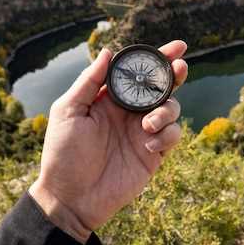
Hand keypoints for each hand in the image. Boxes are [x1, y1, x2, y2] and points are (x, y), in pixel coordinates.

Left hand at [29, 41, 188, 242]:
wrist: (71, 198)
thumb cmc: (63, 154)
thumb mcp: (68, 112)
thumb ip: (89, 82)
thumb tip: (108, 51)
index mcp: (110, 99)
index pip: (137, 73)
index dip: (157, 58)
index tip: (177, 47)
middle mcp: (129, 112)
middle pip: (161, 86)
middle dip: (175, 74)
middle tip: (180, 67)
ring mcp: (143, 133)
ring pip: (171, 108)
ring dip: (167, 110)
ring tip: (149, 125)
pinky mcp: (153, 154)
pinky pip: (173, 136)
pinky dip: (167, 135)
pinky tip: (148, 144)